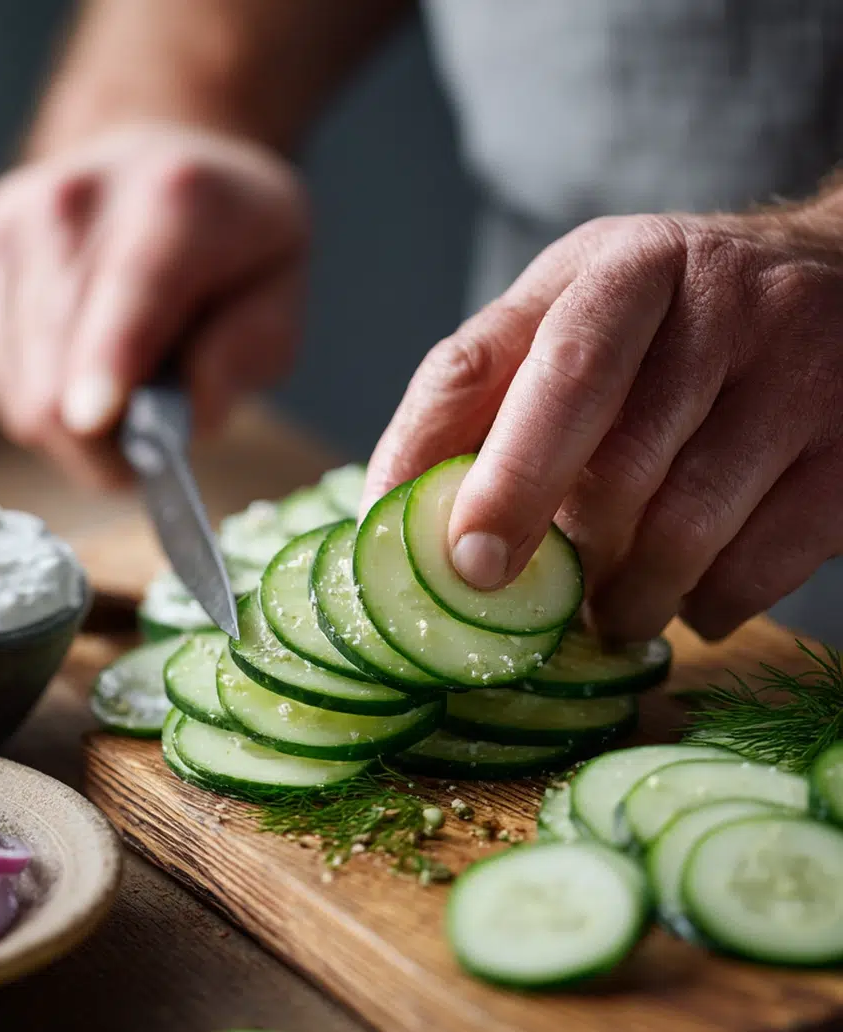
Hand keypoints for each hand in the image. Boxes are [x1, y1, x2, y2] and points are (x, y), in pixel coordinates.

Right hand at [0, 122, 309, 484]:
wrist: (148, 166)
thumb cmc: (224, 246)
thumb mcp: (279, 292)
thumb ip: (245, 352)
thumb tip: (186, 414)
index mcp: (173, 199)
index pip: (132, 290)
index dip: (108, 361)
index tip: (92, 418)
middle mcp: (69, 201)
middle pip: (61, 372)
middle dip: (106, 442)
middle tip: (147, 435)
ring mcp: (0, 230)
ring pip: (21, 391)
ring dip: (72, 422)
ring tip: (114, 378)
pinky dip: (31, 393)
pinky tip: (67, 355)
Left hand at [363, 204, 842, 640]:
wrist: (837, 277)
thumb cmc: (660, 320)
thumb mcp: (562, 310)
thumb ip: (474, 390)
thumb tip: (386, 504)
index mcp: (623, 268)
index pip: (549, 367)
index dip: (498, 474)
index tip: (459, 561)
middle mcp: (722, 302)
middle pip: (619, 461)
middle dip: (556, 551)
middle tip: (509, 600)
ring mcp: (803, 369)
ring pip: (686, 526)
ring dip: (627, 597)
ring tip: (604, 611)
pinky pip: (764, 562)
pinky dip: (709, 604)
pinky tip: (688, 598)